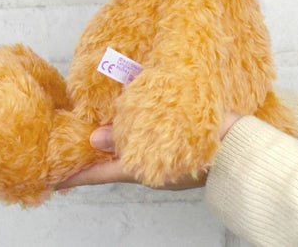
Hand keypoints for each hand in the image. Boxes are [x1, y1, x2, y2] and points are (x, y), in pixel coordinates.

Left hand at [57, 113, 240, 190]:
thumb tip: (94, 139)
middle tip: (69, 148)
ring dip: (107, 140)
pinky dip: (128, 129)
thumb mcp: (163, 143)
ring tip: (89, 131)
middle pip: (109, 161)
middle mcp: (146, 165)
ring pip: (124, 148)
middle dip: (89, 154)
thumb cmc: (205, 146)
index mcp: (141, 169)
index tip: (54, 179)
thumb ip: (127, 139)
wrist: (243, 149)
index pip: (100, 174)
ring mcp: (159, 156)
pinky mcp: (171, 143)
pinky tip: (124, 118)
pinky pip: (142, 137)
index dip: (76, 176)